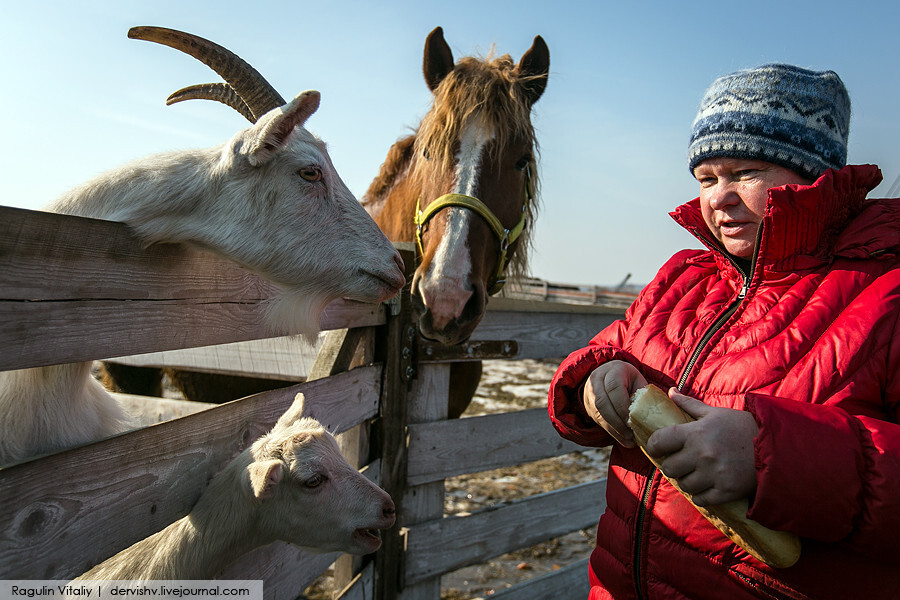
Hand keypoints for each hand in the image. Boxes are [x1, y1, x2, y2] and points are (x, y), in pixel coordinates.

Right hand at [583, 361, 647, 447]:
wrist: (609, 374)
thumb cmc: (629, 380)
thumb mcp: (638, 381)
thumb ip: (643, 395)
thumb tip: (653, 417)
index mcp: (613, 370)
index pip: (614, 388)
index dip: (622, 406)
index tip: (632, 421)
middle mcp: (597, 379)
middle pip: (602, 402)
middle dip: (617, 422)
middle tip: (631, 435)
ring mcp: (589, 392)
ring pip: (598, 413)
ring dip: (614, 429)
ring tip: (628, 439)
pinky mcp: (588, 405)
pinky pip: (597, 420)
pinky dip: (611, 431)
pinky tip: (623, 439)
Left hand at [646, 390, 758, 505]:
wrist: (775, 448)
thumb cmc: (741, 427)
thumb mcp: (714, 413)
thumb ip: (689, 404)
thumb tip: (671, 391)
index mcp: (695, 432)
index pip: (659, 441)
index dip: (654, 446)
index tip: (658, 448)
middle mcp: (702, 454)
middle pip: (668, 467)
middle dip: (671, 465)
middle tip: (679, 462)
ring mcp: (713, 474)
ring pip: (683, 485)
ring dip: (686, 480)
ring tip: (695, 474)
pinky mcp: (726, 491)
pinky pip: (700, 499)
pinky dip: (700, 495)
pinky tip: (706, 486)